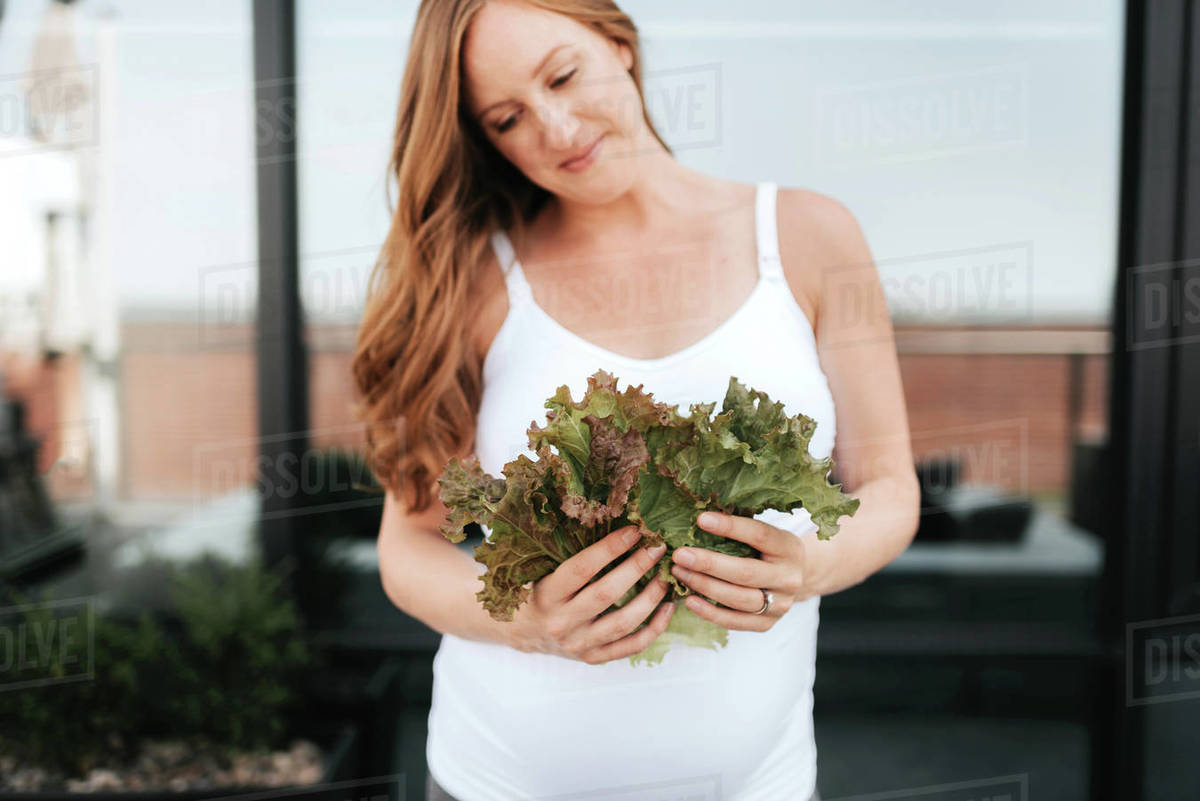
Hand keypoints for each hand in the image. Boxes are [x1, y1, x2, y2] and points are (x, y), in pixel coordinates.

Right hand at [509, 525, 674, 663]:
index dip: (610, 548)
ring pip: (623, 623)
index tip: (635, 530)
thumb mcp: (544, 571)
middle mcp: (561, 622)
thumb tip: (616, 523)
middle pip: (606, 594)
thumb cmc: (539, 591)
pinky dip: (654, 628)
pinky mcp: (593, 657)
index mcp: (546, 595)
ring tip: (666, 576)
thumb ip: (572, 554)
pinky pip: (631, 646)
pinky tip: (668, 607)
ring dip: (650, 597)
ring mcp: (579, 644)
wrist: (522, 631)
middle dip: (636, 568)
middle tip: (657, 548)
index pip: (582, 568)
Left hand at [670, 511, 811, 631]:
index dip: (730, 527)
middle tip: (680, 554)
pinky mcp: (766, 624)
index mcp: (789, 548)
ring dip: (704, 586)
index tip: (701, 520)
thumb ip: (740, 527)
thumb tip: (700, 518)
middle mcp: (789, 578)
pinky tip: (690, 600)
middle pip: (745, 572)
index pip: (759, 535)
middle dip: (709, 563)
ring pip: (738, 599)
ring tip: (680, 573)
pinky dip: (710, 612)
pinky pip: (735, 622)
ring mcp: (780, 604)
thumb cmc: (768, 550)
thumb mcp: (765, 534)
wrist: (793, 579)